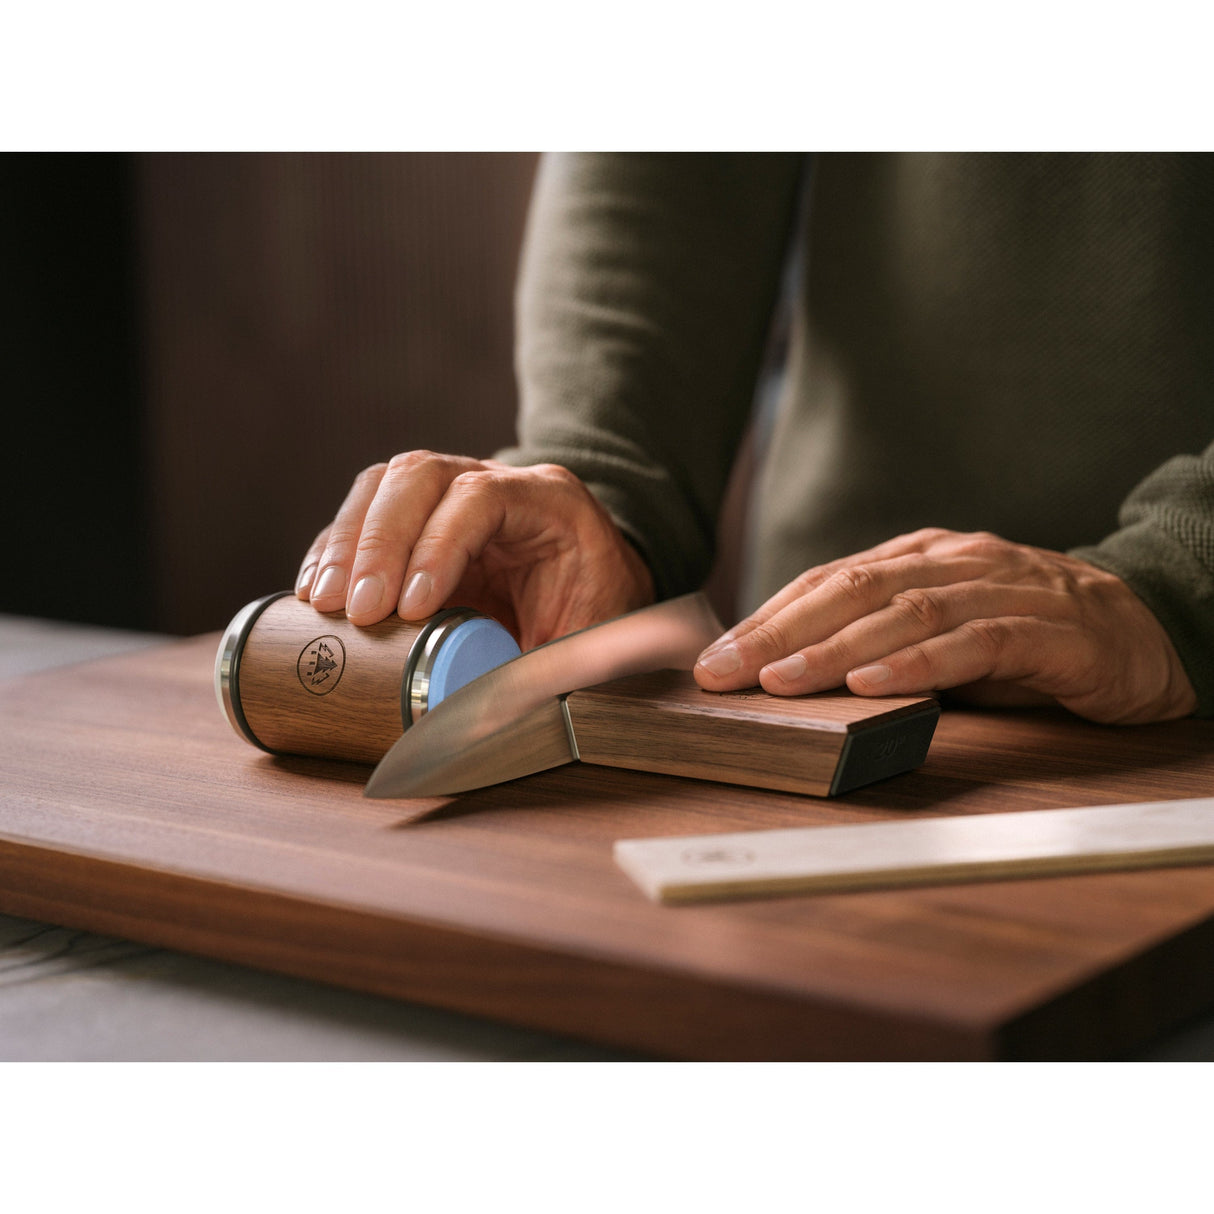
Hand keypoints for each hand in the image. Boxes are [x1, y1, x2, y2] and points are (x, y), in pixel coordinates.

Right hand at [295, 452, 653, 648]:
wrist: (601, 590)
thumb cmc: (598, 613)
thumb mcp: (588, 641)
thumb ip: (547, 671)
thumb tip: (487, 726)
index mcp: (550, 501)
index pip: (481, 498)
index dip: (439, 546)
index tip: (412, 607)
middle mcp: (497, 481)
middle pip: (420, 476)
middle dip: (378, 542)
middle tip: (358, 609)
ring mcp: (452, 492)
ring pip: (384, 486)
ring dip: (346, 543)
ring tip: (326, 602)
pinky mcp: (418, 520)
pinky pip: (364, 515)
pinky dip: (335, 550)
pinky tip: (318, 592)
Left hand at [693, 528, 1196, 724]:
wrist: (1145, 627)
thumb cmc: (1026, 634)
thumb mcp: (942, 631)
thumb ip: (881, 639)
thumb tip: (790, 674)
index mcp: (921, 557)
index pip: (828, 581)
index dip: (767, 617)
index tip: (715, 657)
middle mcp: (954, 562)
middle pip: (852, 589)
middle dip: (779, 632)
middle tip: (722, 670)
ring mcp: (1001, 589)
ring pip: (903, 613)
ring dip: (834, 649)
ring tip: (781, 681)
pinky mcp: (1047, 628)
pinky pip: (973, 642)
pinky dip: (918, 665)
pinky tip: (873, 686)